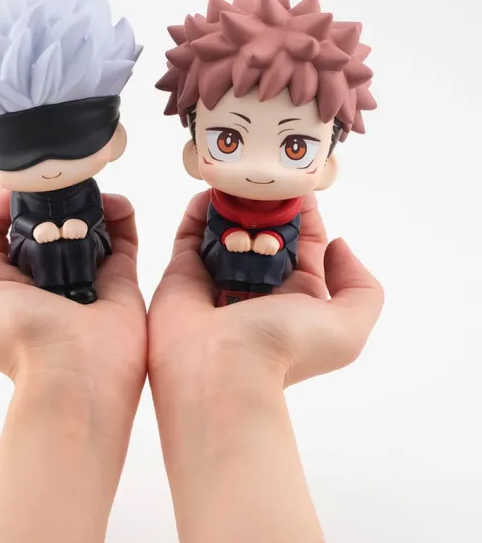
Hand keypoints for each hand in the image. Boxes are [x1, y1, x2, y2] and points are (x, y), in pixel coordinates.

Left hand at [0, 189, 145, 421]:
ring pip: (81, 227)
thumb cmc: (18, 340)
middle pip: (39, 224)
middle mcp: (41, 278)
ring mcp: (82, 276)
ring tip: (88, 190)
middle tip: (56, 184)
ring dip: (84, 203)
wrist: (78, 370)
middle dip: (45, 199)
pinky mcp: (119, 277)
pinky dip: (120, 215)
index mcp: (1, 284)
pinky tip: (115, 203)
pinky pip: (121, 238)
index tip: (13, 190)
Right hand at [149, 190, 383, 390]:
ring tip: (237, 177)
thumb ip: (360, 287)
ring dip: (234, 204)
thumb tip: (336, 246)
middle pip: (266, 232)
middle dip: (269, 204)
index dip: (305, 213)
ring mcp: (217, 278)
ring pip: (228, 230)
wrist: (217, 368)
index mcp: (297, 295)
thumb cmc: (283, 345)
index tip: (299, 183)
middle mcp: (258, 285)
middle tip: (265, 174)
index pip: (306, 242)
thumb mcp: (348, 326)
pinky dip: (199, 211)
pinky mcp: (182, 273)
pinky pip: (191, 235)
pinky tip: (211, 191)